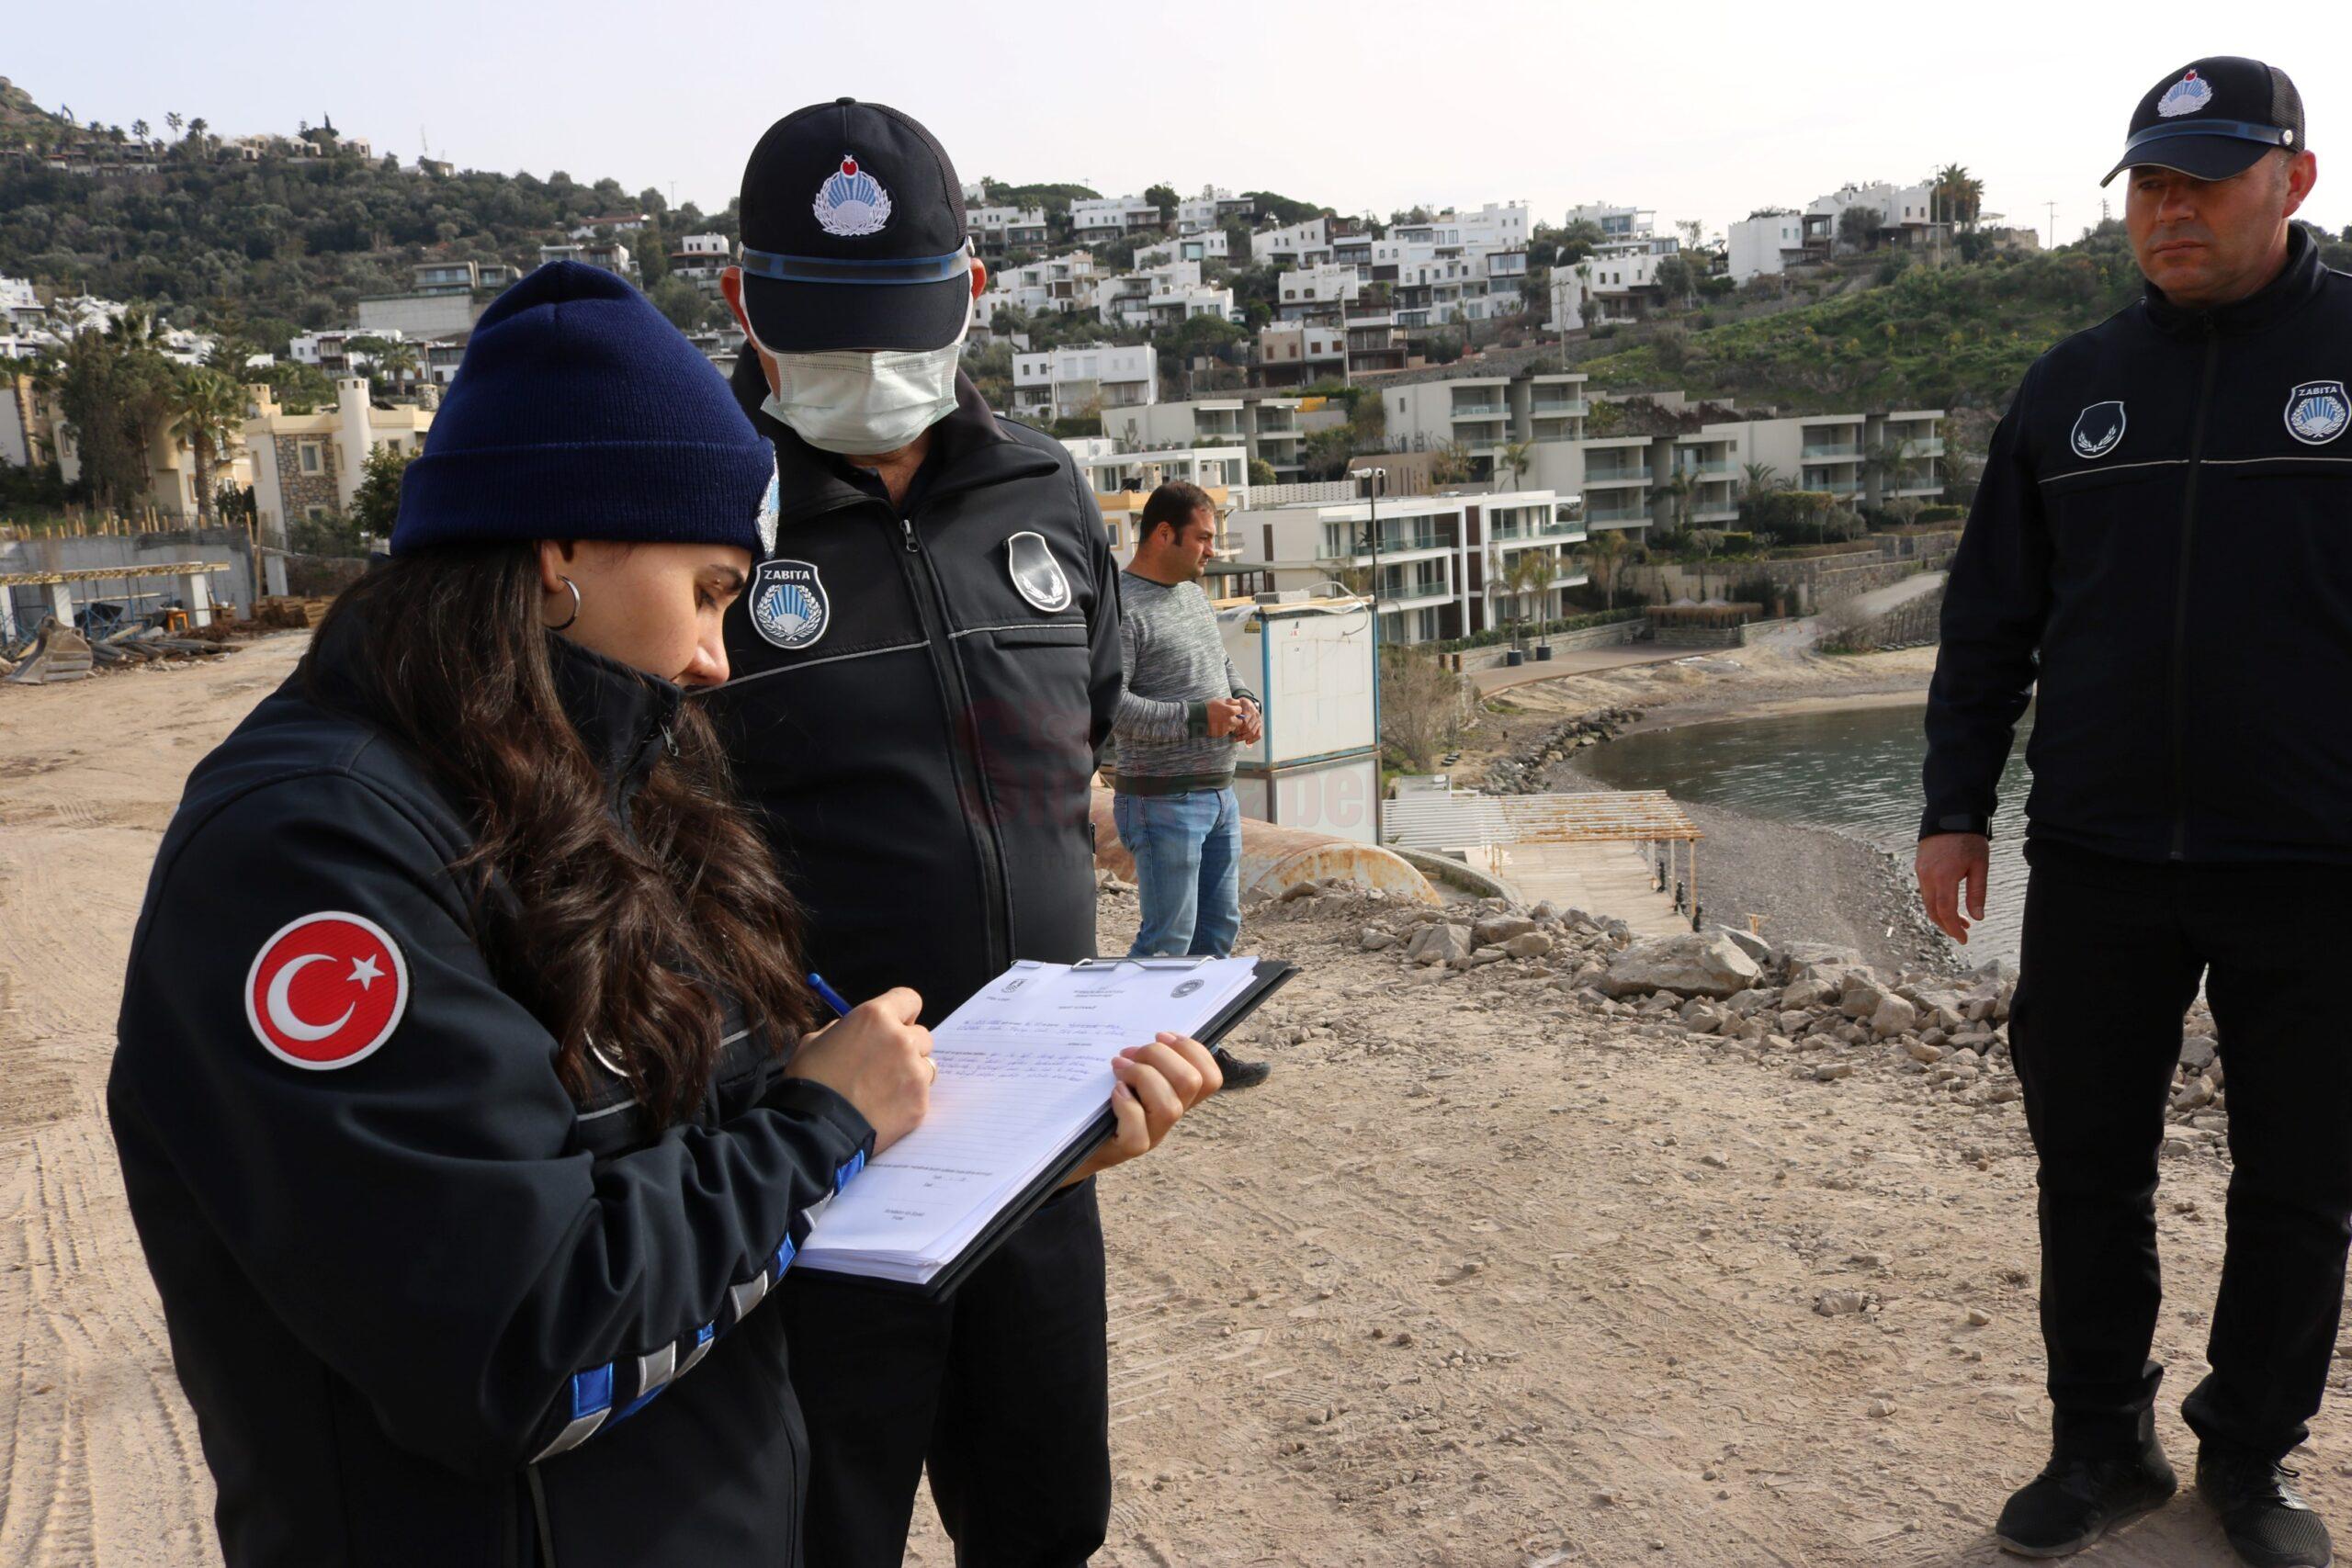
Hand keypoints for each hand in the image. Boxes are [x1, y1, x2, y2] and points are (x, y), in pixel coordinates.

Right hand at [784, 987, 932, 1151]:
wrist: (815, 1130)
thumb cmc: (809, 1082)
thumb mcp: (815, 1041)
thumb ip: (844, 1029)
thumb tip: (858, 1031)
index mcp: (875, 1017)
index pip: (909, 1000)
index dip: (901, 1013)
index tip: (894, 1026)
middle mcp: (901, 1039)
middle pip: (921, 1035)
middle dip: (907, 1047)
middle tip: (883, 1065)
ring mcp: (914, 1072)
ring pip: (925, 1066)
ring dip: (910, 1074)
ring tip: (883, 1091)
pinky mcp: (920, 1103)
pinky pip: (920, 1095)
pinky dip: (906, 1101)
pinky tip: (883, 1110)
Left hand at [1065, 1033, 1221, 1184]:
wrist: (1074, 1141)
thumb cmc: (1100, 1099)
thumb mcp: (1127, 1073)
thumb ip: (1142, 1057)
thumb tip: (1149, 1034)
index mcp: (1177, 1095)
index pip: (1210, 1077)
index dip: (1192, 1050)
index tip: (1161, 1035)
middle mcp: (1170, 1116)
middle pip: (1192, 1083)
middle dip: (1160, 1056)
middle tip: (1131, 1052)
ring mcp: (1152, 1135)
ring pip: (1170, 1107)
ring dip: (1142, 1076)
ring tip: (1118, 1067)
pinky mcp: (1128, 1149)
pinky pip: (1138, 1133)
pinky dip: (1126, 1106)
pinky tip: (1114, 1091)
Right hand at [1205, 697, 1246, 738]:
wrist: (1197, 717)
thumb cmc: (1208, 707)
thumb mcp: (1219, 700)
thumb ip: (1231, 701)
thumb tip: (1238, 702)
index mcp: (1230, 711)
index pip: (1240, 710)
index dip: (1236, 709)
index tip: (1231, 708)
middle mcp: (1230, 720)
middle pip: (1239, 721)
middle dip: (1236, 718)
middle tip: (1229, 716)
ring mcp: (1226, 728)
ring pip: (1234, 727)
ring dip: (1230, 724)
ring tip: (1222, 721)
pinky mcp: (1221, 734)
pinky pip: (1227, 732)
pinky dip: (1224, 729)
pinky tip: (1218, 725)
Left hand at [1233, 699, 1262, 745]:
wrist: (1248, 704)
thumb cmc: (1240, 705)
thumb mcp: (1235, 704)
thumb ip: (1233, 711)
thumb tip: (1231, 720)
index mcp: (1249, 708)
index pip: (1244, 721)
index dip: (1237, 727)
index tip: (1231, 729)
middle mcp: (1255, 714)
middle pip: (1248, 727)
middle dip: (1239, 733)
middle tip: (1233, 734)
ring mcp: (1258, 720)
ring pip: (1252, 732)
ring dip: (1244, 737)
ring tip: (1236, 738)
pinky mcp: (1260, 725)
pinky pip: (1258, 735)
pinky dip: (1253, 740)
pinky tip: (1247, 742)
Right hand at [1915, 833, 1989, 944]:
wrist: (1950, 814)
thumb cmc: (1969, 839)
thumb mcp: (1980, 865)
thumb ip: (1977, 893)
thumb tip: (1978, 917)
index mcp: (1944, 876)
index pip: (1945, 911)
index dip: (1953, 928)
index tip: (1964, 939)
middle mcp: (1927, 876)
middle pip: (1932, 910)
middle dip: (1946, 925)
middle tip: (1962, 933)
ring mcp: (1921, 871)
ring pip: (1928, 901)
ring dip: (1942, 913)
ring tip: (1961, 919)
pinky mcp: (1919, 866)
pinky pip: (1926, 890)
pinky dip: (1936, 901)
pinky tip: (1950, 901)